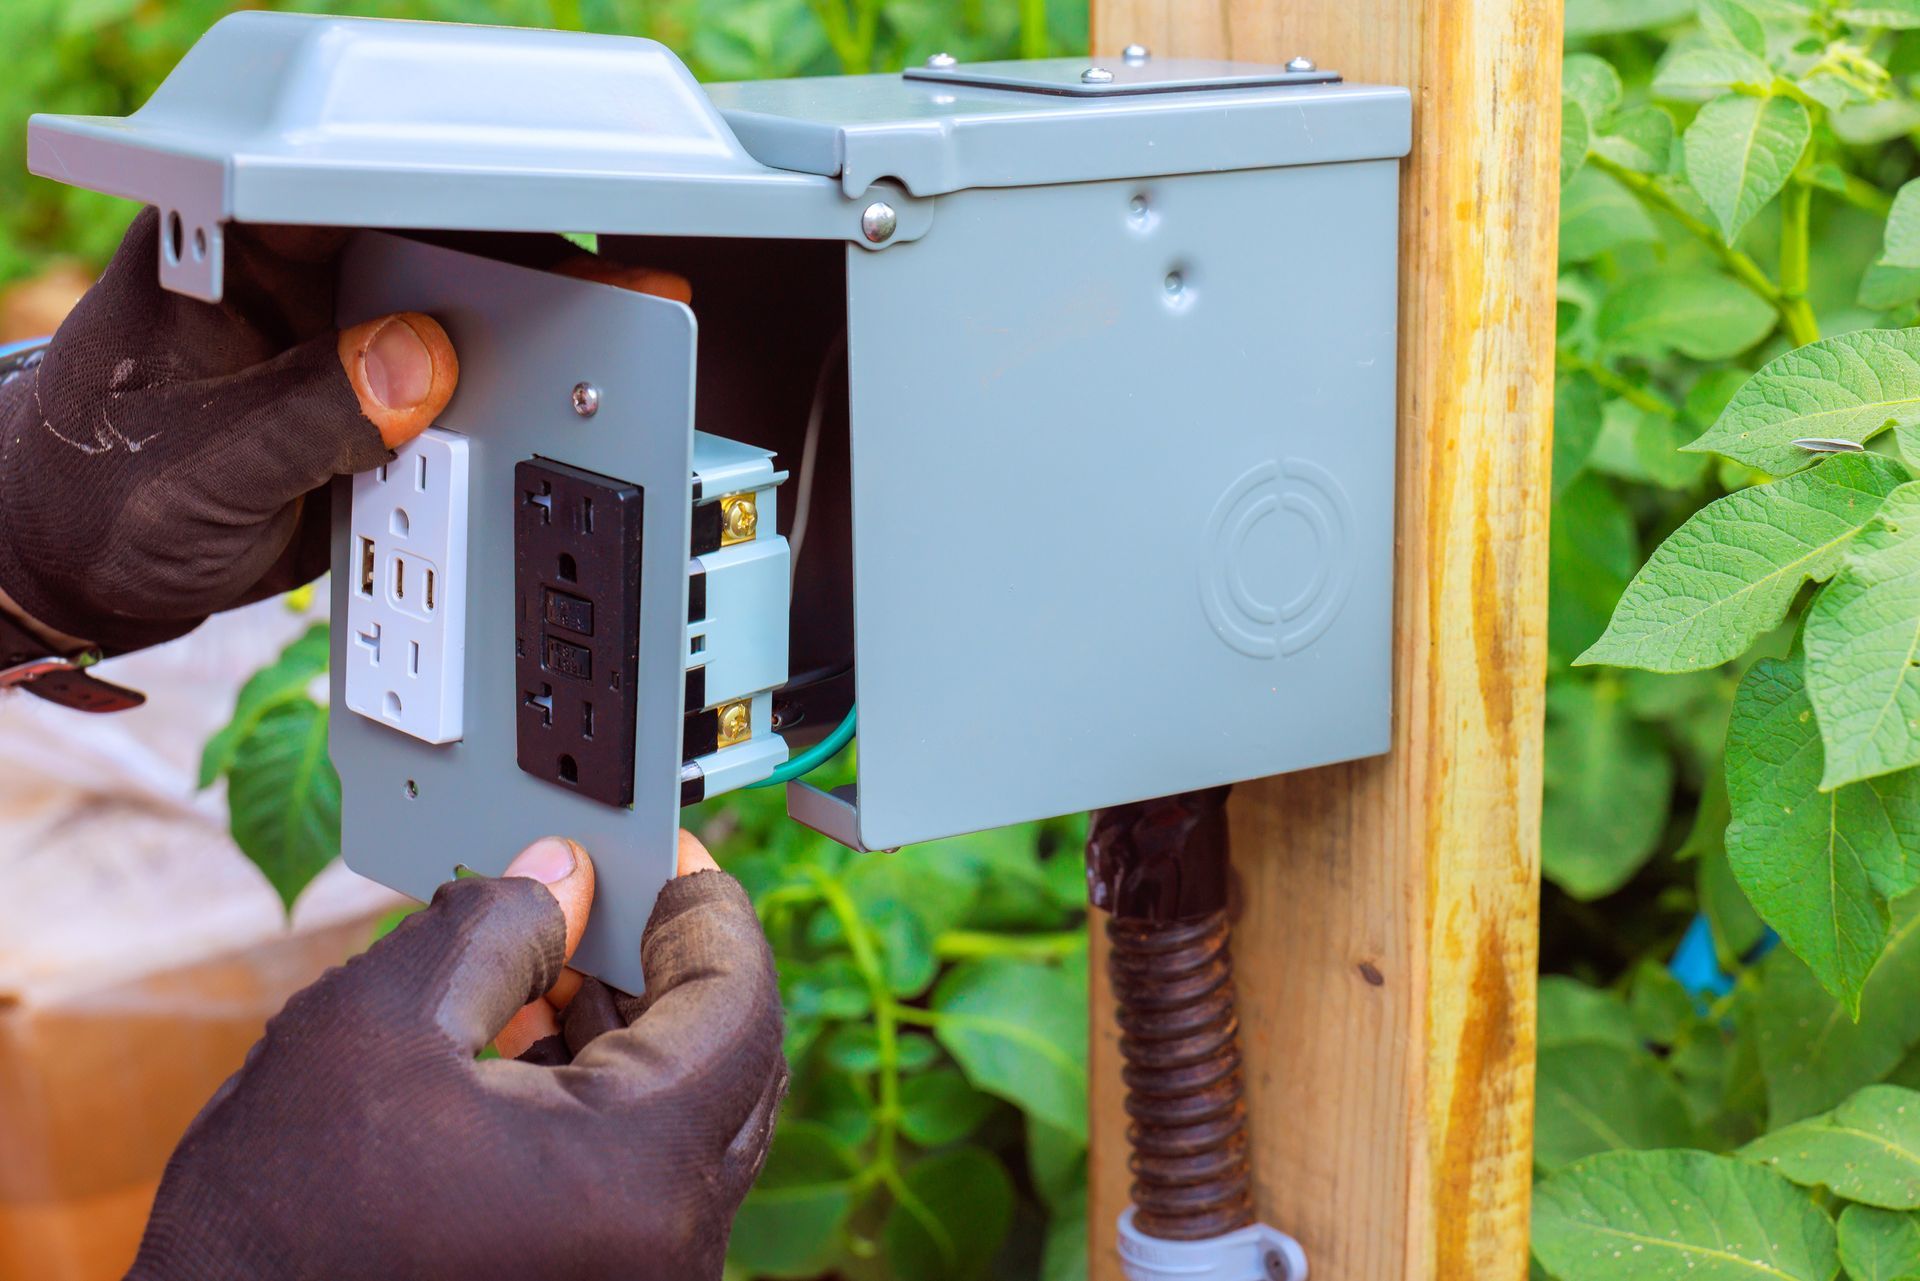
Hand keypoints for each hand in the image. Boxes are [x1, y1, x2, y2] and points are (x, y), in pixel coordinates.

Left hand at [0, 207, 457, 652]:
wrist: (96, 579)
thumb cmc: (93, 504)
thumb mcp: (199, 469)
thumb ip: (307, 417)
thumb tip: (422, 364)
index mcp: (217, 256)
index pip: (329, 195)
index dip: (412, 199)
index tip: (489, 228)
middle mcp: (285, 290)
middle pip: (409, 251)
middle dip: (468, 289)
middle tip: (515, 327)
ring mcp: (333, 350)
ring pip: (440, 332)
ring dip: (472, 373)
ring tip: (490, 407)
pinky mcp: (369, 411)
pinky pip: (440, 408)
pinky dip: (461, 434)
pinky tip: (464, 455)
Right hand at [130, 833, 786, 1280]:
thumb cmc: (270, 1233)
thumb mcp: (370, 1029)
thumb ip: (490, 929)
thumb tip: (562, 879)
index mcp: (636, 1179)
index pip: (740, 1008)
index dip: (709, 914)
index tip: (673, 862)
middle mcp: (663, 1250)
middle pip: (727, 1067)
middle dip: (669, 968)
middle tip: (612, 896)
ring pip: (681, 1125)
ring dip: (631, 1031)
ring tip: (556, 957)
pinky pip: (638, 1179)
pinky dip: (604, 1101)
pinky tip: (534, 1041)